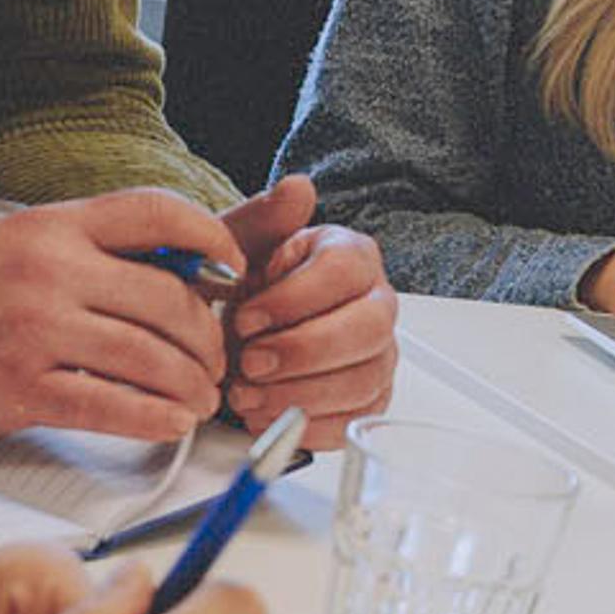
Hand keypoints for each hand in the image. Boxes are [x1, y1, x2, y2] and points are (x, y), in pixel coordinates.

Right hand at [0, 191, 237, 452]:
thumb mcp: (15, 247)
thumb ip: (88, 253)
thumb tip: (171, 271)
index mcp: (54, 225)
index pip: (159, 214)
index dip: (214, 241)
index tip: (235, 273)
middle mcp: (49, 269)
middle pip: (170, 297)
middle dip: (209, 338)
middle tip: (217, 362)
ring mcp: (33, 328)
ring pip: (149, 355)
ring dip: (190, 385)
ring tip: (201, 400)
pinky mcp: (16, 387)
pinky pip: (109, 404)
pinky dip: (152, 418)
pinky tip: (169, 423)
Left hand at [220, 175, 398, 450]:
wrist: (235, 336)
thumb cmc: (242, 290)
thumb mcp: (236, 250)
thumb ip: (262, 220)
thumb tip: (297, 188)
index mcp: (351, 256)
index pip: (344, 272)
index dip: (292, 300)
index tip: (246, 316)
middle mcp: (377, 302)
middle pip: (367, 329)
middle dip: (302, 352)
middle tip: (250, 363)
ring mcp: (378, 353)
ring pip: (364, 379)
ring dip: (299, 394)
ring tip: (248, 395)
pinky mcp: (369, 398)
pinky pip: (355, 420)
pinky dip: (307, 426)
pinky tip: (267, 415)